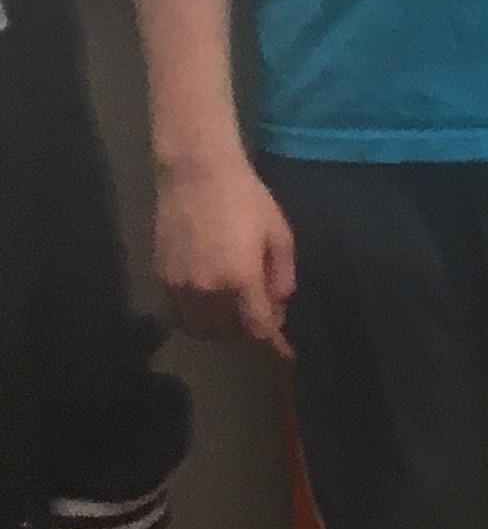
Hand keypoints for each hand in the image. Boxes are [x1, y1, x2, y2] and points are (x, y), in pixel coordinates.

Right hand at [154, 159, 294, 352]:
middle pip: (228, 333)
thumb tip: (279, 306)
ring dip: (222, 329)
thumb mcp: (279, 235)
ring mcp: (179, 287)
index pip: (257, 328)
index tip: (286, 353)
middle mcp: (206, 291)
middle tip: (264, 315)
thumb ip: (281, 276)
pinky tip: (209, 305)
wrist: (196, 175)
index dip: (274, 344)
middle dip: (249, 331)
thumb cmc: (247, 199)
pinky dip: (196, 320)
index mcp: (240, 280)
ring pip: (200, 330)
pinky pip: (178, 316)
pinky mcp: (160, 279)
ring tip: (237, 311)